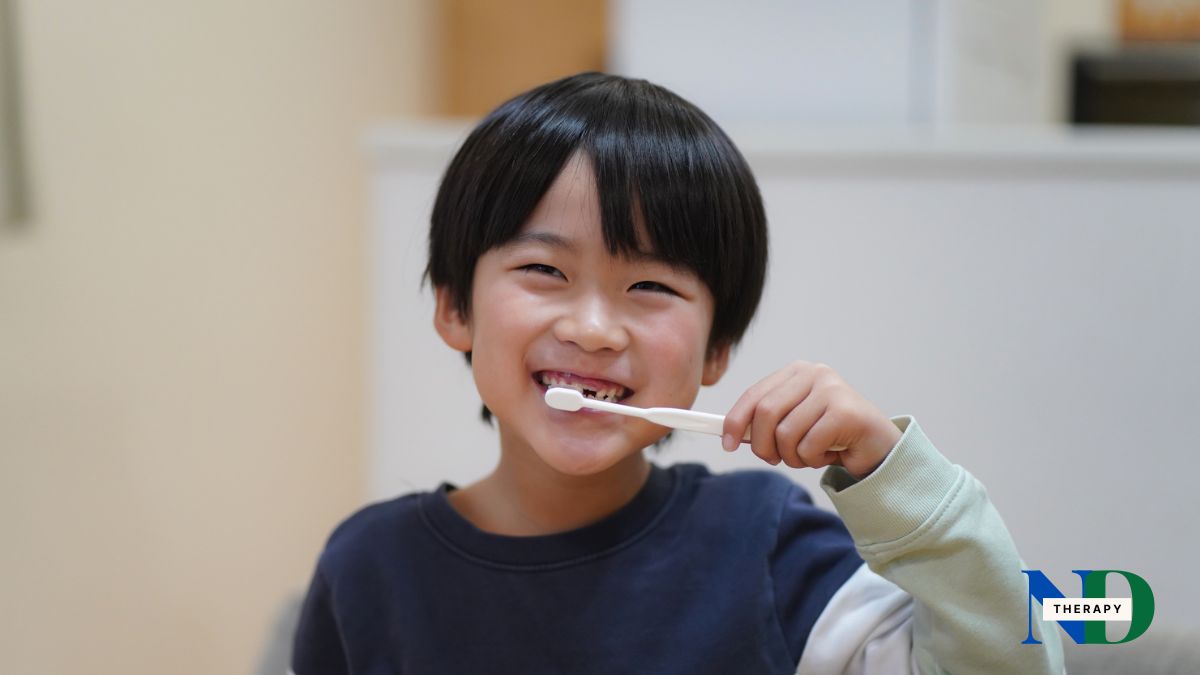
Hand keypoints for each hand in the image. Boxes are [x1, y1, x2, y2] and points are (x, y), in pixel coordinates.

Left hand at [721, 361, 901, 479]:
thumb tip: (729, 432)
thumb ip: (765, 422)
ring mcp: (831, 389)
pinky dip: (813, 459)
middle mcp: (813, 373)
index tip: (726, 444)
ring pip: (785, 434)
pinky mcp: (844, 411)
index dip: (735, 420)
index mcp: (796, 372)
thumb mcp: (792, 423)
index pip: (754, 394)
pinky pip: (808, 446)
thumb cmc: (831, 435)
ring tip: (812, 453)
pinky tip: (831, 452)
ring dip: (793, 456)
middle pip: (765, 414)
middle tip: (776, 459)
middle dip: (763, 445)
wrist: (877, 447)